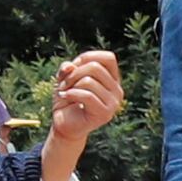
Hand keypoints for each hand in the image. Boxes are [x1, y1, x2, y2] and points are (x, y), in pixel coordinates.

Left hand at [41, 48, 122, 180]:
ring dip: (69, 85)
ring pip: (88, 80)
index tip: (73, 68)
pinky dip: (70, 94)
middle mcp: (117, 90)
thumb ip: (67, 68)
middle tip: (65, 84)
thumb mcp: (64, 77)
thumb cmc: (67, 98)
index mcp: (112, 79)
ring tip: (65, 93)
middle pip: (95, 67)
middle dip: (73, 73)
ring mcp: (114, 103)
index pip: (108, 58)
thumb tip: (71, 66)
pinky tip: (65, 98)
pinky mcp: (105, 114)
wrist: (64, 123)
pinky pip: (87, 95)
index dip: (87, 57)